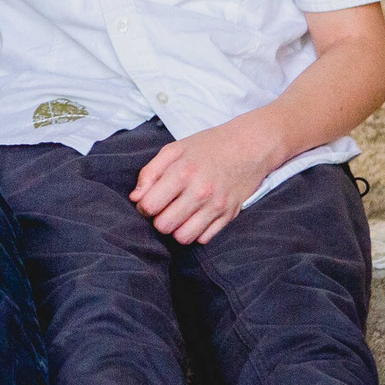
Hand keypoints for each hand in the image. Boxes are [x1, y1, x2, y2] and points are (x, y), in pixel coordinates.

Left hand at [132, 121, 278, 245]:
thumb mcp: (174, 149)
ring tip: (179, 214)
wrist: (249, 146)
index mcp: (183, 172)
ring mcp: (216, 206)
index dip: (143, 206)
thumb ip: (150, 172)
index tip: (149, 199)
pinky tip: (196, 216)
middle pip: (164, 226)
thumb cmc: (208, 146)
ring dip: (176, 229)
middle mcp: (200, 192)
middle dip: (158, 219)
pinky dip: (196, 231)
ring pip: (183, 237)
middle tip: (164, 207)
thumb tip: (135, 198)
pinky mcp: (229, 216)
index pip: (149, 206)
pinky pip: (203, 239)